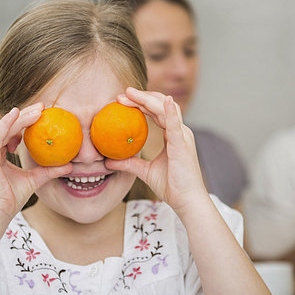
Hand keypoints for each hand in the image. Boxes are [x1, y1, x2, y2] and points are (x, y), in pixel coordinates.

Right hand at [0, 104, 71, 220]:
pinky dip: (8, 124)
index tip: (42, 114)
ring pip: (5, 128)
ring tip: (39, 111)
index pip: (9, 132)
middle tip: (43, 106)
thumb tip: (70, 166)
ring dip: (22, 118)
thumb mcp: (33, 180)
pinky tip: (18, 114)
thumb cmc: (10, 199)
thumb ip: (48, 170)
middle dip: (26, 115)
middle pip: (7, 127)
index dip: (25, 121)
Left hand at [106, 88, 207, 211]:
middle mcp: (179, 132)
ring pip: (165, 109)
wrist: (186, 201)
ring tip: (129, 94)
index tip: (122, 100)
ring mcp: (182, 136)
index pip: (156, 112)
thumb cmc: (171, 186)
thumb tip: (108, 161)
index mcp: (173, 135)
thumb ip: (129, 163)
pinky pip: (175, 124)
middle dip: (141, 97)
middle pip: (160, 105)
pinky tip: (164, 101)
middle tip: (121, 94)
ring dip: (147, 99)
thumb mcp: (145, 171)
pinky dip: (169, 111)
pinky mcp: (182, 144)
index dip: (141, 103)